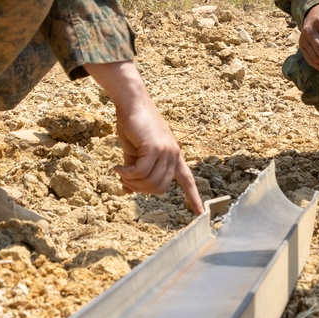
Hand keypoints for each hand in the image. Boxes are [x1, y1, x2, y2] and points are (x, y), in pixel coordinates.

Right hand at [85, 61, 204, 215]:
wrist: (131, 103)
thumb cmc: (132, 126)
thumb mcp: (133, 153)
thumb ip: (134, 172)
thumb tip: (127, 190)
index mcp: (173, 156)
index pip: (187, 180)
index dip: (194, 198)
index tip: (201, 214)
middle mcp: (174, 155)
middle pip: (160, 188)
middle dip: (140, 189)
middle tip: (125, 181)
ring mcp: (166, 151)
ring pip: (151, 182)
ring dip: (132, 182)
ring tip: (120, 173)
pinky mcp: (155, 147)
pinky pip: (141, 172)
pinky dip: (127, 174)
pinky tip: (118, 169)